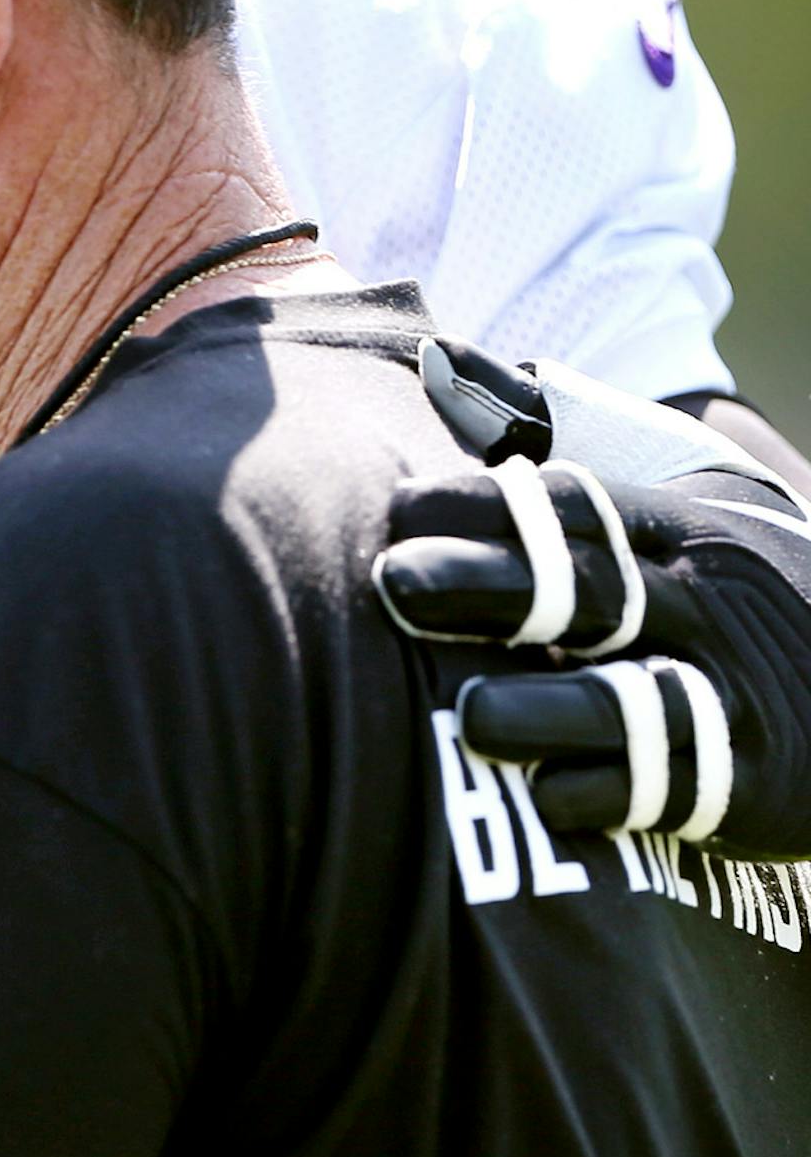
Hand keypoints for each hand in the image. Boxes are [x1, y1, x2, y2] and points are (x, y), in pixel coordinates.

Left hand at [376, 338, 810, 852]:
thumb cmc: (713, 564)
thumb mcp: (658, 481)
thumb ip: (541, 425)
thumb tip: (436, 359)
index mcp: (673, 522)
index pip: (572, 502)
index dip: (484, 503)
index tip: (395, 507)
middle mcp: (708, 599)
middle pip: (596, 586)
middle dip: (494, 582)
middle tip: (394, 582)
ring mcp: (741, 690)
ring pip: (647, 698)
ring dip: (557, 710)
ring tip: (473, 714)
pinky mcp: (762, 778)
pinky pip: (691, 786)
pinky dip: (621, 793)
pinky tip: (547, 797)